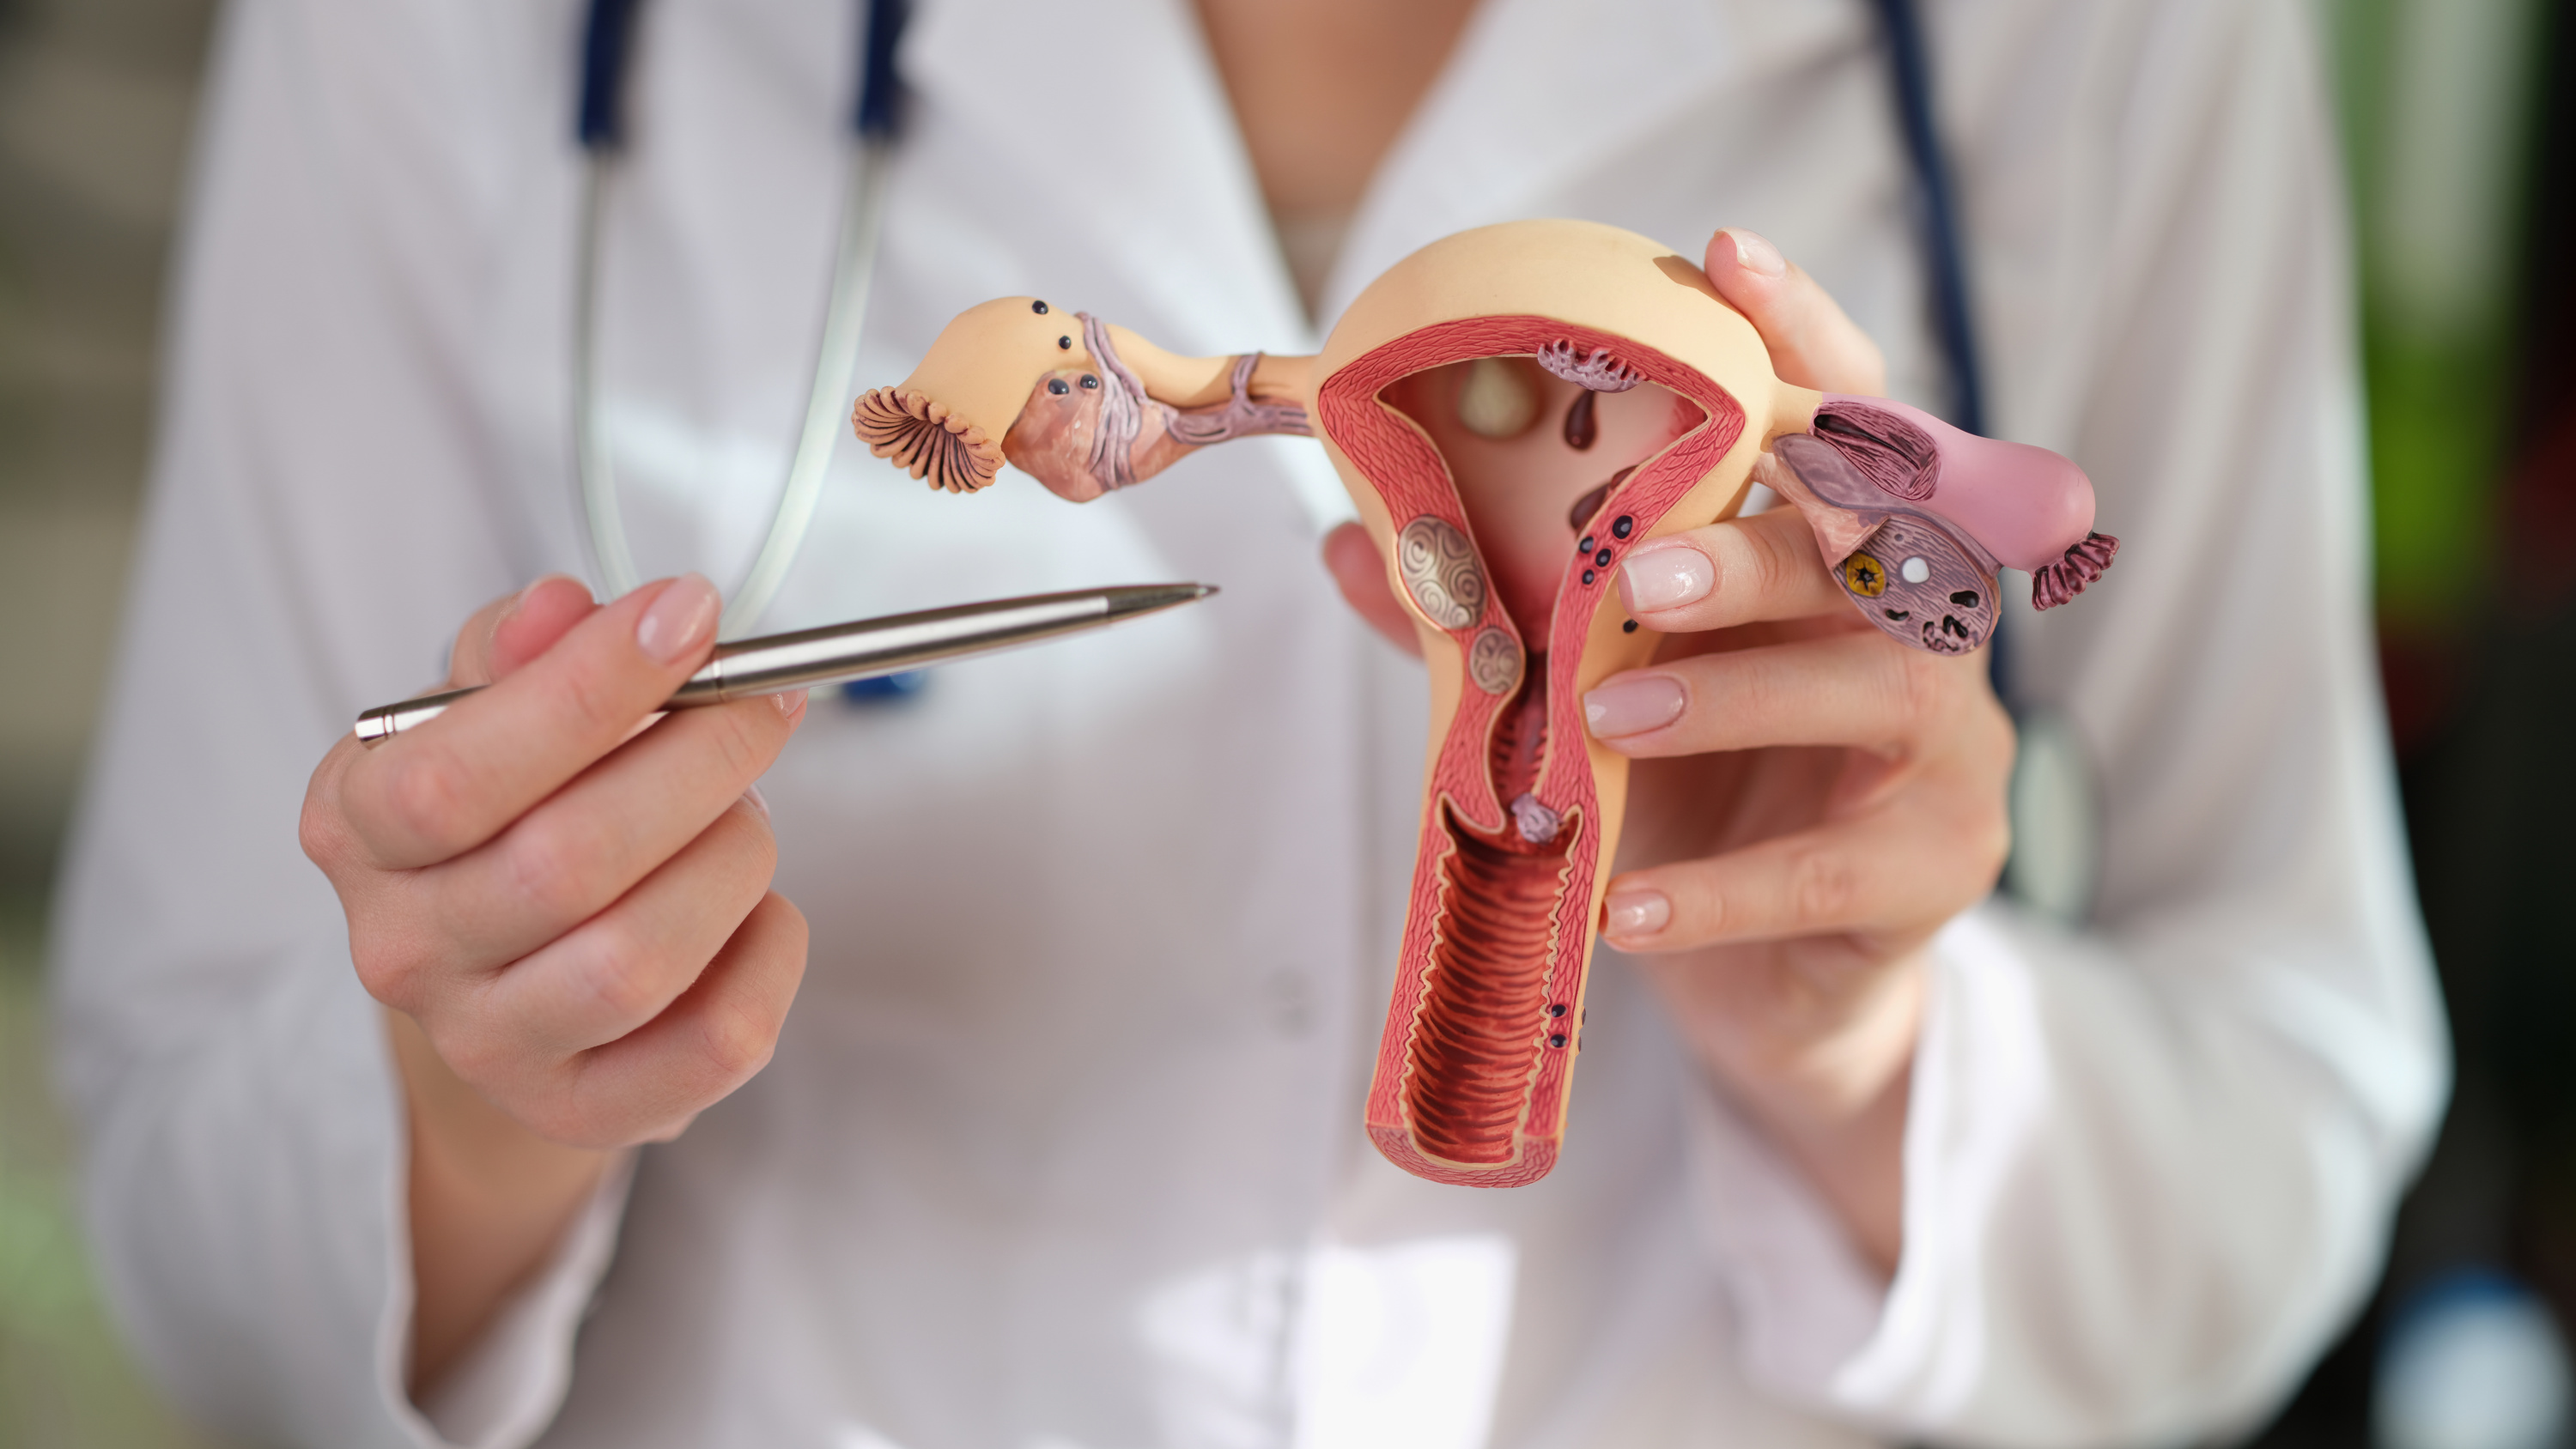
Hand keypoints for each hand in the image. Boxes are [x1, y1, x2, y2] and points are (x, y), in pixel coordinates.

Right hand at [298, 574, 808, 1389]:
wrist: (502, 969)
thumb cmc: (509, 807)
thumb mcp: (485, 707)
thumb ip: (518, 649)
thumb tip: (559, 612)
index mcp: (357, 827)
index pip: (456, 769)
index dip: (590, 686)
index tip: (691, 614)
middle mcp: (402, 949)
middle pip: (566, 862)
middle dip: (698, 761)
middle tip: (763, 704)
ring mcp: (490, 1044)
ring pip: (639, 959)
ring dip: (732, 857)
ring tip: (746, 812)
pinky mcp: (586, 1109)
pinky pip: (714, 1043)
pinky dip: (769, 956)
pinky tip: (762, 907)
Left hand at [1320, 230, 2010, 1269]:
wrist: (1770, 982)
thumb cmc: (1688, 799)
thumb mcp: (1588, 698)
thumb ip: (1494, 621)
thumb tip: (1359, 543)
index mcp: (1832, 555)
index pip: (1840, 419)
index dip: (1798, 336)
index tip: (1726, 258)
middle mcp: (1915, 624)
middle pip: (1873, 544)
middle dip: (1756, 541)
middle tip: (1636, 569)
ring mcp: (1948, 746)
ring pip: (1881, 686)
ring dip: (1741, 693)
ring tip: (1614, 719)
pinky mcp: (1941, 866)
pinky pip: (1841, 868)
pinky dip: (1726, 886)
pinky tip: (1628, 907)